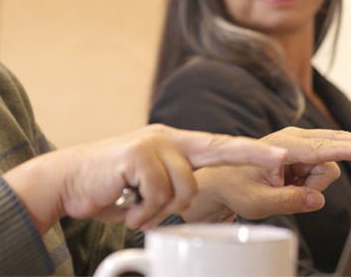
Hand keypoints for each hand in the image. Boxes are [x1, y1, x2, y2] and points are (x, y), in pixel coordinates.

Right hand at [3, 124, 287, 232]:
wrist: (64, 181)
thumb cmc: (108, 188)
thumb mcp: (148, 186)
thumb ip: (173, 186)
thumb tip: (191, 202)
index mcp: (175, 143)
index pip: (222, 146)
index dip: (254, 152)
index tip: (286, 155)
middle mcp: (168, 137)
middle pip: (221, 147)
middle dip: (256, 155)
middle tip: (284, 158)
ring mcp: (153, 143)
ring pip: (185, 188)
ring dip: (161, 210)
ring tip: (138, 209)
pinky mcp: (137, 153)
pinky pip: (159, 194)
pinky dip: (143, 212)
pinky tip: (126, 207)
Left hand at [182, 127, 350, 222]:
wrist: (225, 180)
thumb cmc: (236, 188)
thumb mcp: (257, 202)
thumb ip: (287, 201)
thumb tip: (316, 199)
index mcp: (281, 146)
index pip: (319, 148)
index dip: (344, 150)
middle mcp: (295, 139)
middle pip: (335, 143)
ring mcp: (301, 144)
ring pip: (330, 164)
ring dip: (317, 182)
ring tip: (289, 190)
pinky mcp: (306, 153)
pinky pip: (324, 168)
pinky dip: (316, 181)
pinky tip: (297, 184)